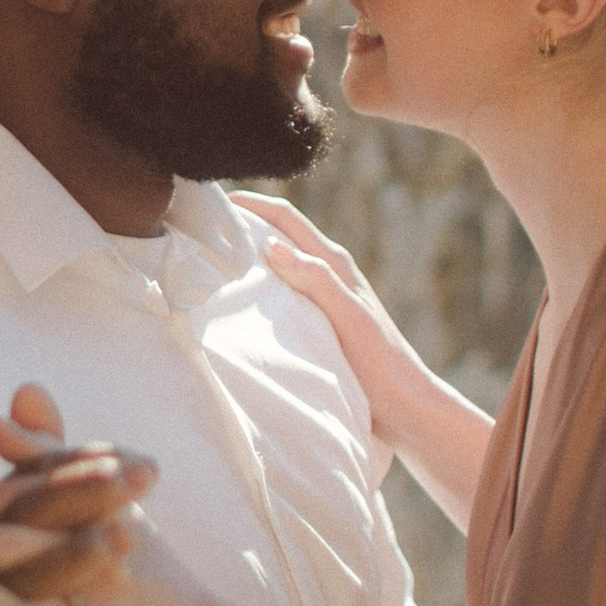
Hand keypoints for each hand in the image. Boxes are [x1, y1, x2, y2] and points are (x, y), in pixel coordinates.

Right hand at [238, 197, 496, 530]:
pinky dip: (260, 285)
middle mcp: (330, 274)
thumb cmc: (380, 363)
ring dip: (250, 253)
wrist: (406, 406)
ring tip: (209, 258)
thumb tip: (272, 245)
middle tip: (200, 225)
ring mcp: (326, 297)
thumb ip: (318, 279)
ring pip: (280, 262)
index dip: (251, 203)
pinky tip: (239, 303)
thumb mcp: (349, 318)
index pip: (286, 218)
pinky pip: (283, 291)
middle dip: (244, 222)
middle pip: (280, 234)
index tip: (210, 199)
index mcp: (335, 264)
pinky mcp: (322, 322)